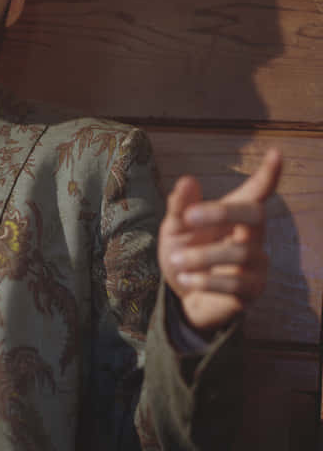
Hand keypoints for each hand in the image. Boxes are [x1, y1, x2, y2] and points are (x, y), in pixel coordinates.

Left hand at [158, 149, 281, 331]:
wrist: (180, 296)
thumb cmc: (183, 254)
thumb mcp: (174, 230)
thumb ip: (180, 208)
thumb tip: (187, 180)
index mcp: (234, 216)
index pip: (257, 192)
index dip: (268, 175)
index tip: (276, 153)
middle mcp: (252, 236)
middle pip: (255, 214)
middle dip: (222, 212)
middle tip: (188, 218)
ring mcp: (256, 264)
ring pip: (240, 252)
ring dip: (202, 256)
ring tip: (176, 261)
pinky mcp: (251, 291)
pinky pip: (235, 284)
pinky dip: (205, 280)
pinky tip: (186, 279)